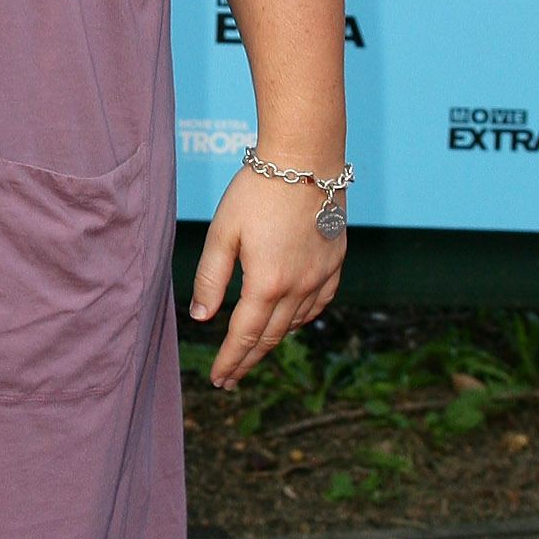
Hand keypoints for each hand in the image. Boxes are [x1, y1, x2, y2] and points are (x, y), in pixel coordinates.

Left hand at [188, 165, 343, 388]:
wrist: (306, 159)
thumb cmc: (257, 190)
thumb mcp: (222, 232)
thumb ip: (211, 277)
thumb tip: (202, 317)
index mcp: (266, 283)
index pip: (245, 336)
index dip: (230, 361)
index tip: (219, 380)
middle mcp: (299, 286)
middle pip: (271, 337)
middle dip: (248, 360)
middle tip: (231, 378)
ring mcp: (322, 276)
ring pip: (296, 322)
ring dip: (274, 340)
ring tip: (254, 350)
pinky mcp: (336, 261)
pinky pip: (319, 303)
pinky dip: (301, 318)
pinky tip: (290, 319)